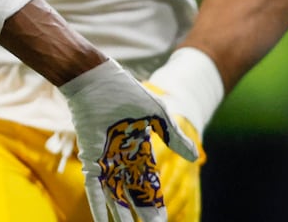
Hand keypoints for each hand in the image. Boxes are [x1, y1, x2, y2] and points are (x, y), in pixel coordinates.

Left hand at [64, 59, 199, 220]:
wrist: (96, 80)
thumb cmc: (126, 92)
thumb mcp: (157, 114)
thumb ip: (174, 137)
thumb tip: (195, 157)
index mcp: (140, 149)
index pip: (150, 183)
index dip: (155, 203)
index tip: (162, 221)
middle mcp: (123, 159)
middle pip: (135, 194)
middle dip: (142, 214)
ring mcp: (106, 160)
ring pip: (115, 196)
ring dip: (120, 215)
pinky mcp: (91, 159)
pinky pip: (94, 188)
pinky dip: (98, 205)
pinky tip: (102, 221)